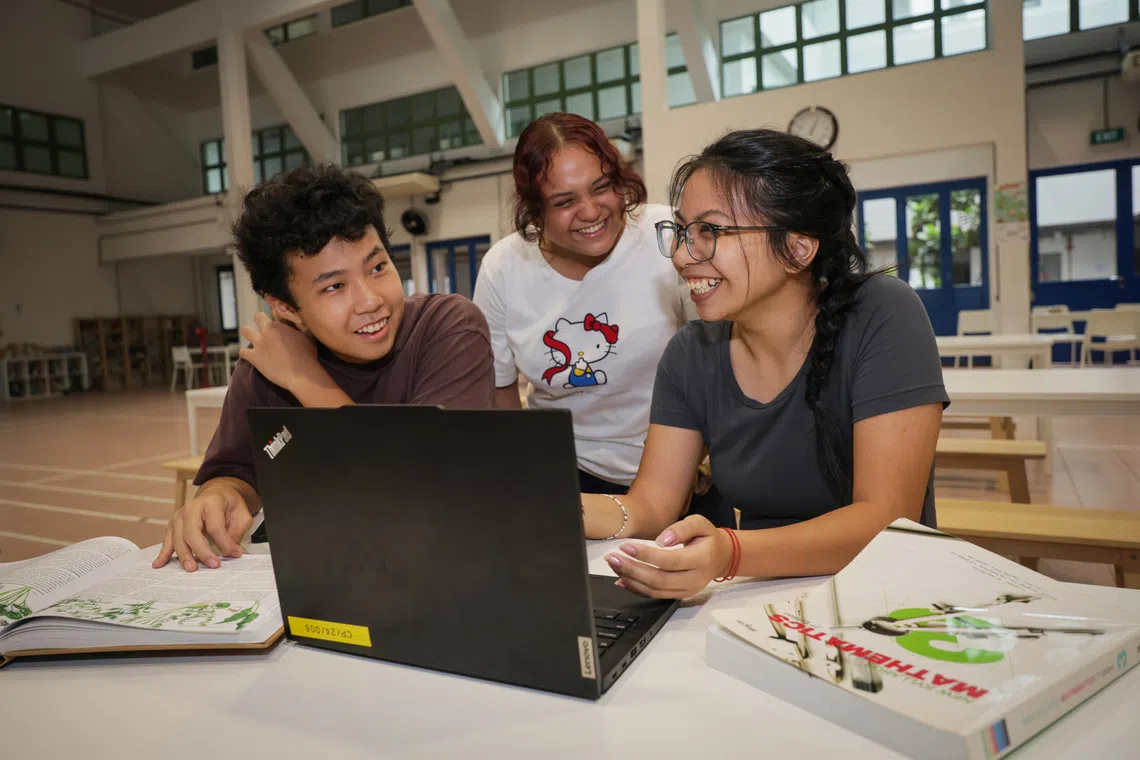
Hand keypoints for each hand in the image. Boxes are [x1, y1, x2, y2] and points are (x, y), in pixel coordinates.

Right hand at [152, 485, 252, 571]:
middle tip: (213, 565)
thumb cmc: (229, 505)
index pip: (215, 526)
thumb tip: (233, 552)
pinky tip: (159, 564)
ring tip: (191, 568)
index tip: (234, 554)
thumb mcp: (242, 514)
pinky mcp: (173, 525)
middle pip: (192, 532)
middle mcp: (192, 508)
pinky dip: (163, 553)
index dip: (224, 542)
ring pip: (178, 538)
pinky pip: (167, 540)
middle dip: (201, 551)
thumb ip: (237, 532)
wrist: (216, 494)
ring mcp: (179, 516)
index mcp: (211, 503)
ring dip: (184, 555)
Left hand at [239, 312, 318, 391]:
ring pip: (245, 330)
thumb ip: (297, 327)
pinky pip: (242, 351)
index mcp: (281, 324)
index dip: (276, 316)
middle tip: (265, 330)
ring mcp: (259, 343)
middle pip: (257, 316)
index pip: (273, 312)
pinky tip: (252, 356)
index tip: (276, 321)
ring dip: (249, 333)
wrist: (302, 374)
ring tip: (255, 340)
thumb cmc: (308, 356)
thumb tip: (295, 320)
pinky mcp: (254, 357)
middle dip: (260, 321)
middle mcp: (268, 331)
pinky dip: (246, 353)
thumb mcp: (306, 336)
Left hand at [604, 515, 733, 598]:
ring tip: (613, 566)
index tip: (625, 547)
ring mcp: (687, 590)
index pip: (669, 561)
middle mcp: (694, 579)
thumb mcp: (700, 523)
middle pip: (659, 580)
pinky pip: (655, 596)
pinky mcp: (679, 595)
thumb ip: (681, 529)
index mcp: (701, 559)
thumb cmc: (707, 537)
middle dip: (632, 570)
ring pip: (655, 590)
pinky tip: (621, 580)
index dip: (646, 555)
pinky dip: (636, 589)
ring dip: (630, 579)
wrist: (721, 556)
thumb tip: (662, 540)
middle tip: (612, 558)